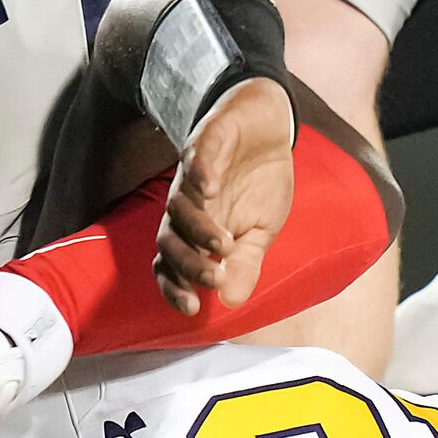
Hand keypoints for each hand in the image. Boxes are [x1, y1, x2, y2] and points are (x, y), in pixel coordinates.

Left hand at [155, 79, 292, 317]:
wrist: (269, 129)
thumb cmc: (260, 184)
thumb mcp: (261, 232)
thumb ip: (245, 264)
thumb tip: (232, 302)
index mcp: (196, 232)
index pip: (171, 264)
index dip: (174, 286)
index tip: (192, 308)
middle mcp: (187, 206)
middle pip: (168, 239)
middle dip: (188, 263)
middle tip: (215, 278)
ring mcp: (193, 174)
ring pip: (178, 204)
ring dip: (198, 227)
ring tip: (224, 243)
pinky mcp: (207, 141)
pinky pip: (195, 158)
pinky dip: (200, 173)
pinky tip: (212, 188)